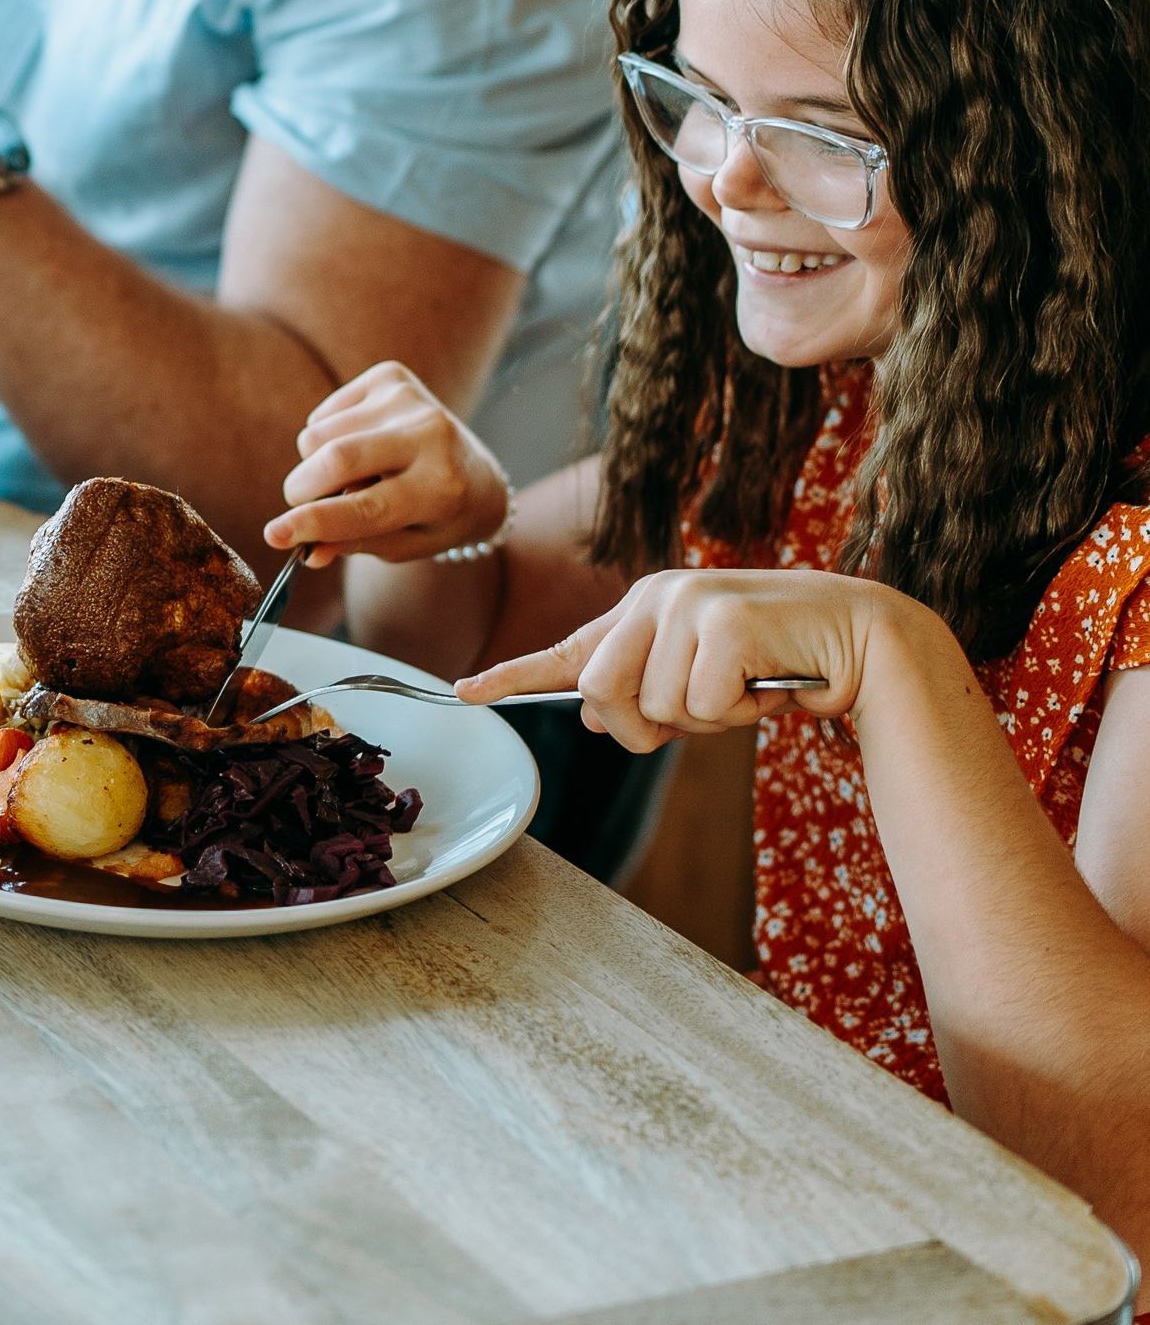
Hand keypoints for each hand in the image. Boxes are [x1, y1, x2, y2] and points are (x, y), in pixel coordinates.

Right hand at [264, 361, 510, 561]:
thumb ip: (355, 544)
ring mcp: (410, 399)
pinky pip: (323, 414)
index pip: (366, 507)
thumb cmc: (435, 518)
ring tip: (350, 477)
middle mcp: (432, 435)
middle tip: (297, 505)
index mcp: (442, 488)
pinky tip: (358, 445)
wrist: (477, 474)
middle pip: (336, 457)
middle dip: (301, 488)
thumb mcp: (404, 545)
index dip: (314, 522)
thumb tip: (306, 549)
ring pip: (318, 435)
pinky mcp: (391, 376)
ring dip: (316, 465)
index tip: (274, 535)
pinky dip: (326, 437)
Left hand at [458, 568, 921, 750]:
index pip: (569, 650)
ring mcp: (687, 604)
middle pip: (605, 695)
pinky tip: (769, 684)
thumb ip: (649, 691)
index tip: (463, 691)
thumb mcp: (702, 679)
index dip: (513, 675)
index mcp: (643, 608)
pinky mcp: (723, 622)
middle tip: (703, 716)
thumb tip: (599, 719)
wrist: (862, 640)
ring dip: (707, 720)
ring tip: (747, 687)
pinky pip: (703, 705)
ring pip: (657, 706)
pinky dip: (739, 713)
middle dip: (649, 727)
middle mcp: (655, 597)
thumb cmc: (777, 665)